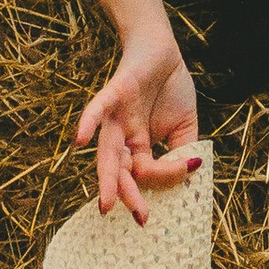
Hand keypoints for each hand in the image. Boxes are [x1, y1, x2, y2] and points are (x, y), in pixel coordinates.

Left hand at [75, 32, 200, 221]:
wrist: (163, 50)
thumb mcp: (185, 127)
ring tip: (106, 203)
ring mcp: (116, 116)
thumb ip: (183, 152)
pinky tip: (79, 140)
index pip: (145, 174)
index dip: (163, 180)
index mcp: (138, 147)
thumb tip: (190, 174)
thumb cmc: (171, 88)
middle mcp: (123, 136)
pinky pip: (97, 109)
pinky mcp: (114, 93)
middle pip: (119, 171)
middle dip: (126, 195)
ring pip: (108, 151)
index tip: (185, 179)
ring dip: (107, 177)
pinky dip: (87, 123)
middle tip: (139, 218)